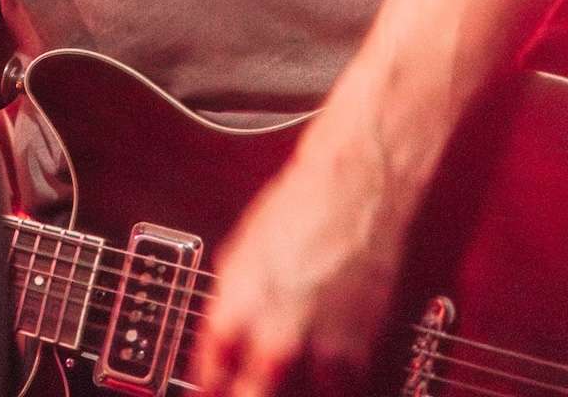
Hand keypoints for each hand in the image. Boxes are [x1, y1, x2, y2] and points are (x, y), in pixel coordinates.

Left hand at [190, 130, 408, 396]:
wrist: (352, 190)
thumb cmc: (295, 211)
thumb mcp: (240, 253)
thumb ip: (230, 306)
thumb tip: (222, 346)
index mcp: (237, 305)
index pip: (211, 373)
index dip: (209, 389)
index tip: (210, 392)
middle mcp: (276, 333)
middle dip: (244, 395)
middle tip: (242, 391)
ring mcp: (319, 349)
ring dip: (284, 393)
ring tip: (280, 384)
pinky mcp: (358, 354)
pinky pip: (336, 395)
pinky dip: (323, 391)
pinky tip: (316, 385)